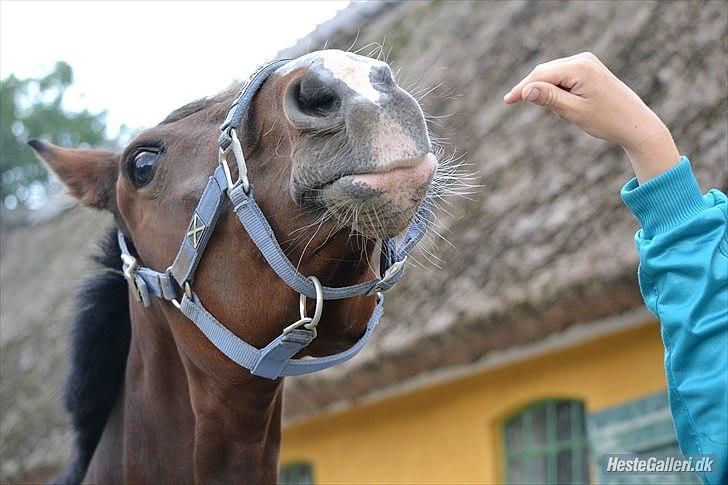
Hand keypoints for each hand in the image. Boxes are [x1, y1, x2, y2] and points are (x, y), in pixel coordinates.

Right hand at [504, 52, 679, 182]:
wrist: (636, 122)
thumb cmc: (606, 120)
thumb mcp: (574, 111)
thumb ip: (549, 98)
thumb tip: (526, 89)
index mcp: (579, 68)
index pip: (540, 76)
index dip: (521, 89)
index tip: (506, 101)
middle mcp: (583, 60)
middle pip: (544, 72)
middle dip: (531, 89)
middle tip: (515, 104)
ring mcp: (587, 62)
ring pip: (552, 74)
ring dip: (546, 92)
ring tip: (561, 114)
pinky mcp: (589, 69)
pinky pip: (563, 77)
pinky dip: (557, 91)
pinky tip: (566, 107)